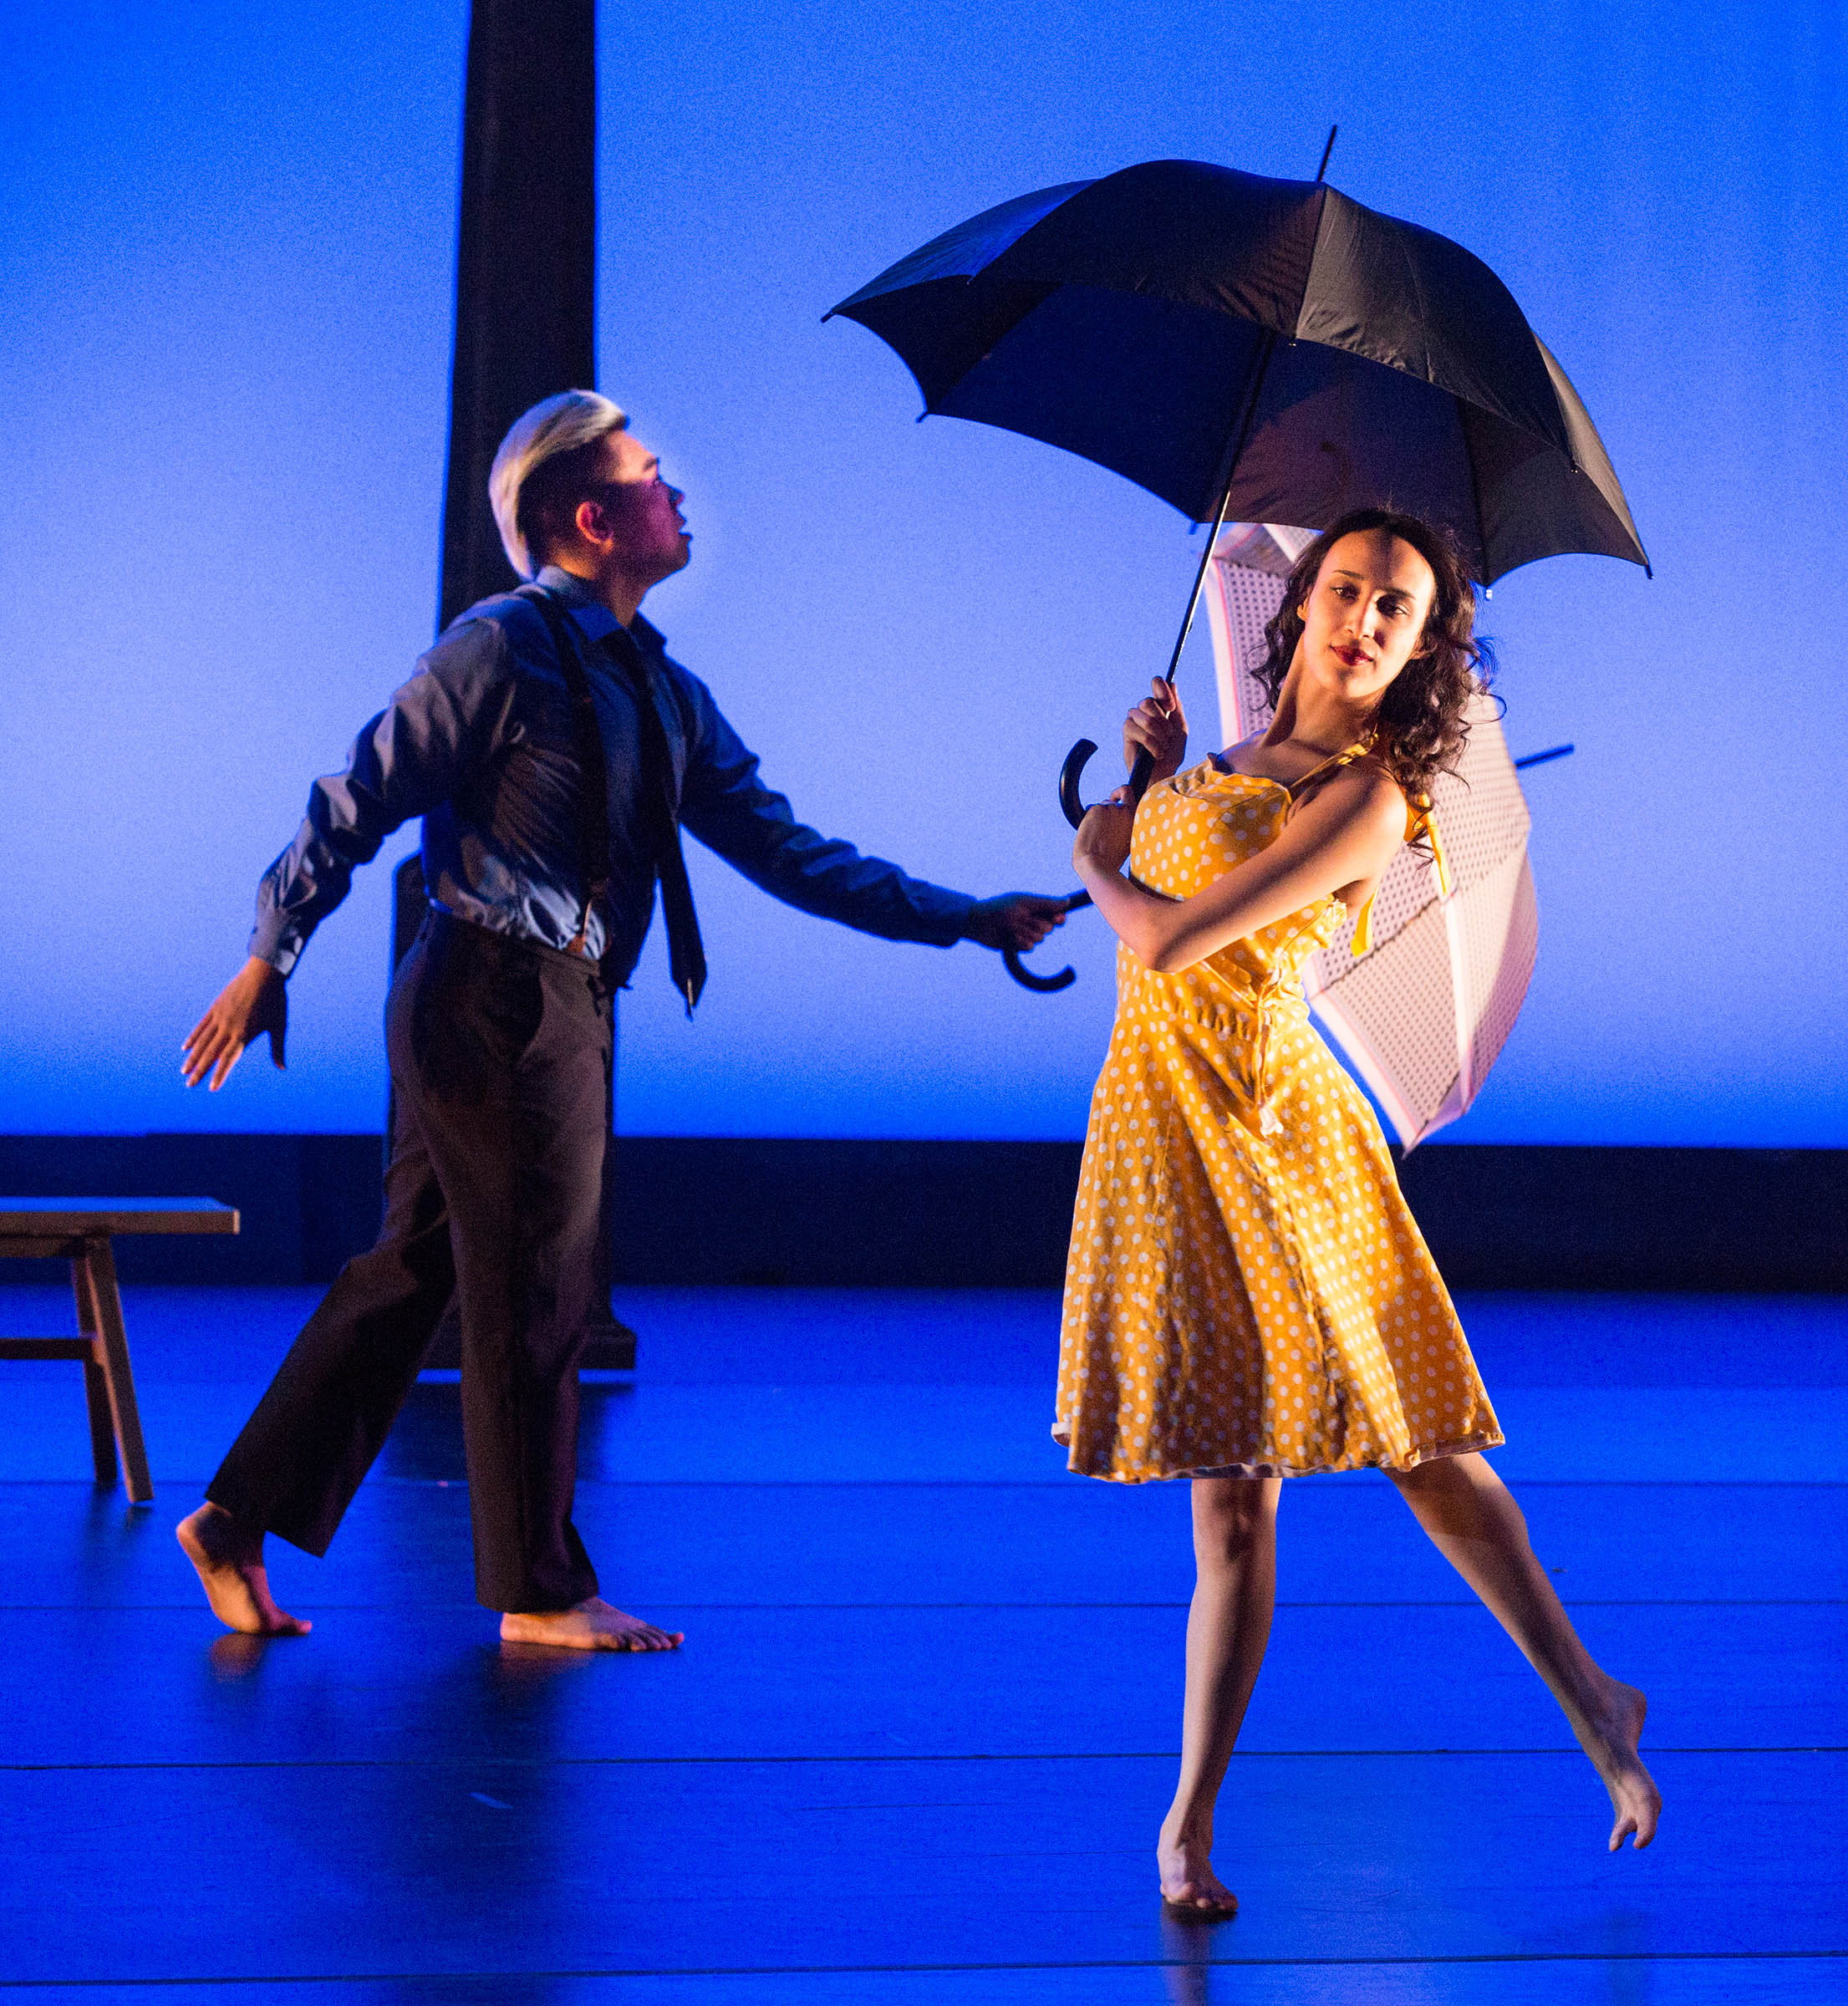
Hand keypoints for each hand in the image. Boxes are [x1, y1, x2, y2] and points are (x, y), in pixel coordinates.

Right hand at [182, 957, 287, 1090]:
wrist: (264, 974)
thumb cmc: (275, 1001)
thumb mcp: (279, 1026)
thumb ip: (277, 1049)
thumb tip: (282, 1068)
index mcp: (244, 1035)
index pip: (229, 1059)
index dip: (220, 1074)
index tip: (211, 1088)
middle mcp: (229, 1028)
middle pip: (211, 1054)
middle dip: (200, 1071)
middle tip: (189, 1085)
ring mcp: (220, 1017)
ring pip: (203, 1041)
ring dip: (193, 1057)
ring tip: (185, 1071)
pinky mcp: (216, 1008)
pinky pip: (201, 1026)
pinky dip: (193, 1038)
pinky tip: (186, 1048)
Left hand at [963, 893, 1070, 952]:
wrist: (980, 923)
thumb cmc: (1000, 908)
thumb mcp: (1024, 903)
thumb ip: (1046, 903)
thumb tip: (1067, 901)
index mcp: (1036, 908)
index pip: (1056, 915)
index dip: (1058, 918)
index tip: (1058, 918)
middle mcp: (1033, 921)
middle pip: (1049, 928)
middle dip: (1036, 924)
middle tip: (1021, 919)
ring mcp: (1026, 934)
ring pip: (1040, 939)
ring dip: (1026, 933)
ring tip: (1012, 927)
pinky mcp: (1019, 945)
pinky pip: (1030, 948)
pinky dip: (1021, 942)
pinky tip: (1011, 937)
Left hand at [1073, 788, 1134, 875]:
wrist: (1095, 863)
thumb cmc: (1111, 858)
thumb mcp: (1129, 841)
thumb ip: (1128, 825)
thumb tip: (1121, 813)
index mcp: (1136, 819)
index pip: (1128, 792)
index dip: (1120, 793)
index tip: (1115, 799)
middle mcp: (1126, 811)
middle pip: (1112, 802)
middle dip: (1106, 812)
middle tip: (1100, 827)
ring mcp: (1111, 808)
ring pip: (1101, 806)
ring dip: (1098, 817)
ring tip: (1097, 835)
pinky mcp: (1097, 809)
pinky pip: (1091, 809)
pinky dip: (1089, 818)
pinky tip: (1090, 832)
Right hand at [1123, 677, 1187, 781]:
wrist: (1164, 775)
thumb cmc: (1172, 754)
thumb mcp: (1180, 729)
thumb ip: (1177, 708)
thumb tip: (1172, 683)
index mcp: (1159, 706)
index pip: (1156, 684)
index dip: (1162, 690)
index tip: (1170, 706)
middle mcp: (1144, 711)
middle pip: (1148, 701)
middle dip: (1162, 722)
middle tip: (1169, 736)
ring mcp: (1133, 722)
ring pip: (1143, 717)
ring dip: (1158, 734)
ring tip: (1163, 748)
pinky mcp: (1127, 735)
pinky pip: (1136, 730)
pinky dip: (1150, 743)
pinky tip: (1155, 753)